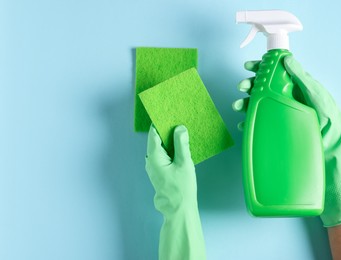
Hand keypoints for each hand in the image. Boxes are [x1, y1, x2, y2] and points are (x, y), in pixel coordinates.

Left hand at [145, 125, 205, 259]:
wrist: (179, 209)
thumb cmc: (181, 188)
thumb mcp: (184, 163)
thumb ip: (181, 144)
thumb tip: (180, 128)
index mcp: (154, 156)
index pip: (154, 133)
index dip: (160, 122)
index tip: (168, 113)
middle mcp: (150, 161)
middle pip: (156, 140)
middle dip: (166, 130)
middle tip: (177, 120)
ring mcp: (154, 167)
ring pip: (160, 148)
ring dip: (168, 140)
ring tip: (180, 130)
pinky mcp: (160, 172)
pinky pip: (163, 155)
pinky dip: (170, 149)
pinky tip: (180, 146)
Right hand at [234, 57, 340, 226]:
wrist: (331, 150)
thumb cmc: (329, 121)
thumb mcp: (317, 95)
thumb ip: (301, 77)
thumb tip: (287, 59)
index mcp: (296, 88)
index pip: (276, 74)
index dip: (261, 68)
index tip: (249, 67)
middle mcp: (286, 99)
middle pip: (263, 88)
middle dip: (249, 86)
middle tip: (241, 88)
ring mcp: (280, 115)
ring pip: (258, 105)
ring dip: (245, 104)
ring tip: (238, 107)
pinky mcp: (276, 130)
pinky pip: (259, 124)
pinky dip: (248, 124)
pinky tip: (243, 125)